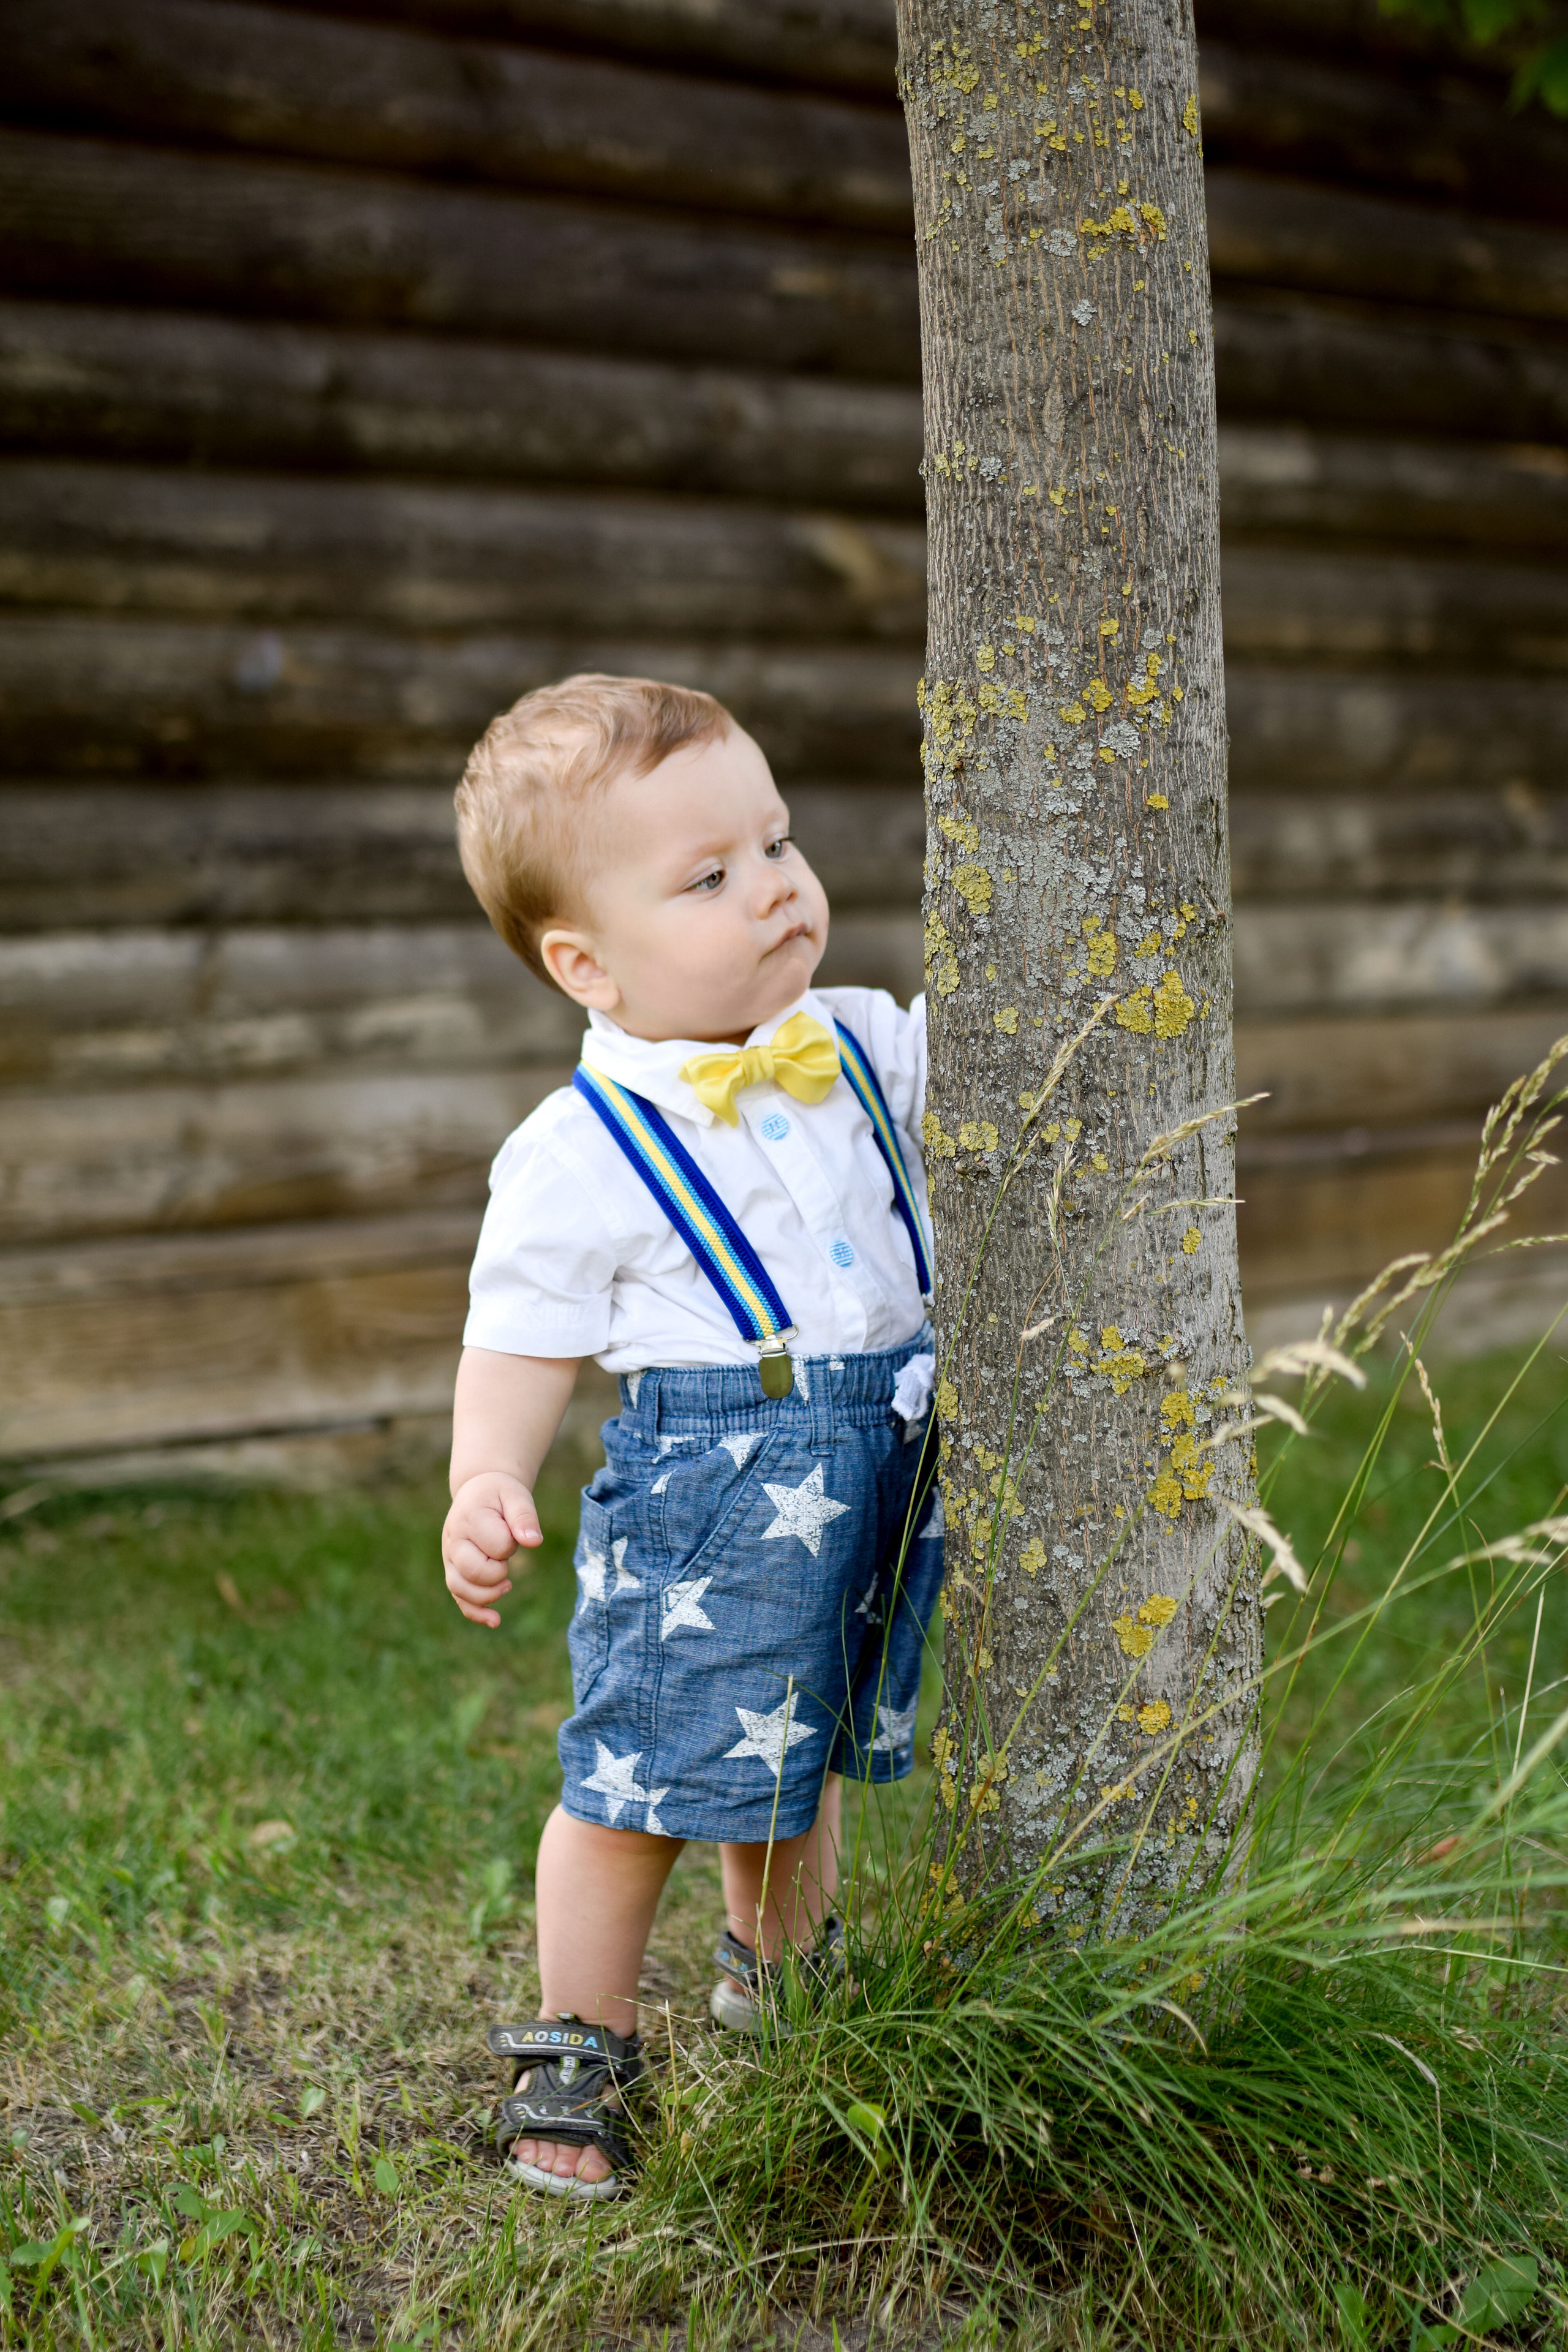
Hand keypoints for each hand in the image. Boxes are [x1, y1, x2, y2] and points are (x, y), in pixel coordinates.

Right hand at [443, 1473, 541, 1627]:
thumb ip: (524, 1516)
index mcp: (469, 1518)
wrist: (477, 1491)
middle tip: (506, 1557)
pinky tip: (495, 1621)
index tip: (511, 1531)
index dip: (511, 1544)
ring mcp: (449, 1558)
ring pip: (462, 1590)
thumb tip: (534, 1542)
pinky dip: (476, 1613)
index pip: (497, 1545)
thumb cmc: (500, 1494)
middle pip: (476, 1572)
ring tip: (507, 1585)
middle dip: (499, 1571)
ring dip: (489, 1594)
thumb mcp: (516, 1495)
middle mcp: (453, 1540)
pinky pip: (459, 1599)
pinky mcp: (453, 1571)